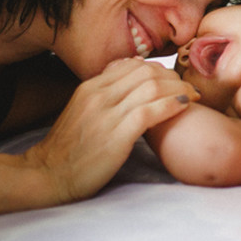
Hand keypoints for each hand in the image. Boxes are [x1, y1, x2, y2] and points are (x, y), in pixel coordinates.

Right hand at [24, 58, 198, 202]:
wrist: (47, 175)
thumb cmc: (68, 149)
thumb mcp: (82, 111)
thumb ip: (104, 95)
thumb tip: (130, 83)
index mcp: (91, 87)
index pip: (133, 65)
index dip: (159, 69)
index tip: (173, 80)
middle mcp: (99, 95)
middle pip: (146, 72)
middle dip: (173, 77)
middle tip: (189, 87)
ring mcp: (107, 114)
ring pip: (152, 87)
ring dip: (178, 88)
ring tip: (193, 96)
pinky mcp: (116, 135)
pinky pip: (150, 111)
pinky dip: (172, 104)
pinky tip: (185, 105)